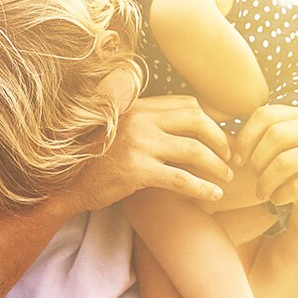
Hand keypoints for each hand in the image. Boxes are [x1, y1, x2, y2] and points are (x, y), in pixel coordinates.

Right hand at [52, 89, 233, 218]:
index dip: (211, 119)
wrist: (65, 185)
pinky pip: (181, 178)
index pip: (186, 103)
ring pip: (194, 149)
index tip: (223, 135)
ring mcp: (138, 144)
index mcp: (137, 106)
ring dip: (217, 164)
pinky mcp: (137, 170)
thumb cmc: (95, 160)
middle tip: (231, 155)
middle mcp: (139, 119)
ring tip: (227, 176)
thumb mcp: (120, 131)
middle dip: (220, 138)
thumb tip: (190, 130)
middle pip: (196, 120)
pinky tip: (214, 194)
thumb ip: (148, 124)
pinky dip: (203, 187)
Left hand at [235, 104, 297, 215]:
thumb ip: (252, 141)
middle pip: (276, 135)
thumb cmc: (289, 174)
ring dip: (266, 181)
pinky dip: (281, 195)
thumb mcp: (272, 153)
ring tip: (261, 191)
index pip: (265, 115)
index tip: (238, 160)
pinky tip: (278, 199)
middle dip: (257, 160)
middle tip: (252, 176)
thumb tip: (220, 138)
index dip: (246, 138)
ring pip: (286, 161)